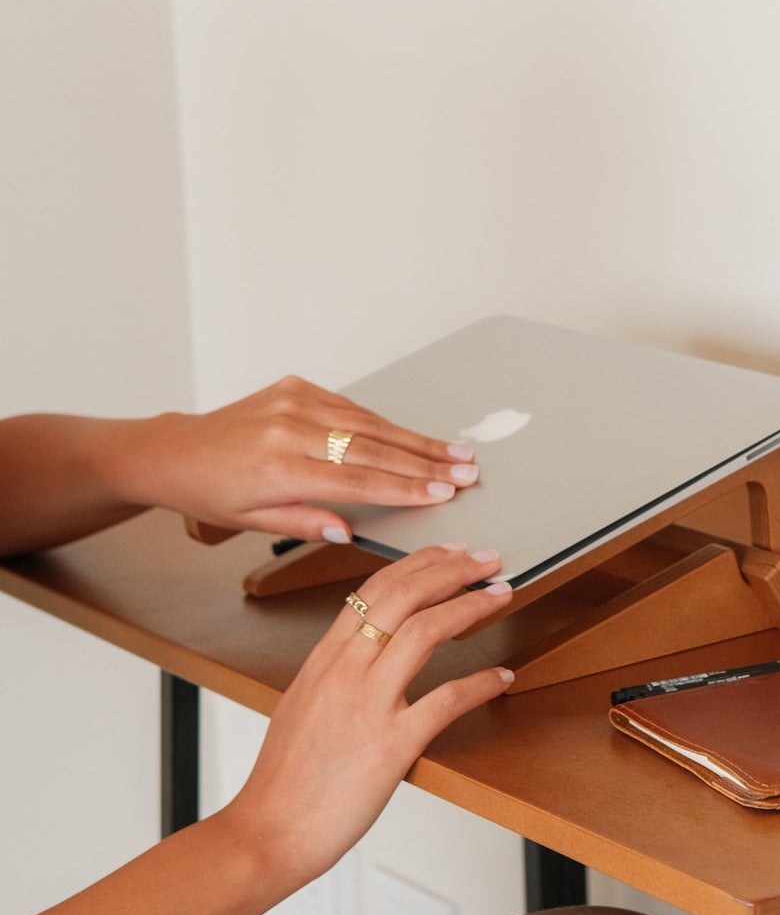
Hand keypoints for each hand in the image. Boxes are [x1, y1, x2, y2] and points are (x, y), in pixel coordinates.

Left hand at [110, 375, 479, 542]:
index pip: (357, 479)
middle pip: (372, 446)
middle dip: (425, 460)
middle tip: (467, 470)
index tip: (443, 493)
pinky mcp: (295, 386)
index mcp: (279, 468)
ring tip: (453, 452)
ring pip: (367, 422)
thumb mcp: (254, 523)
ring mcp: (294, 401)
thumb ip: (306, 523)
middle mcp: (289, 428)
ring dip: (414, 438)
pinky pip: (350, 407)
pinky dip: (383, 422)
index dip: (405, 487)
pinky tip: (412, 435)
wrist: (178, 451)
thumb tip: (352, 528)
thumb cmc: (212, 493)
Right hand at [228, 544, 513, 891]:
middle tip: (484, 559)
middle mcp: (343, 674)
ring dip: (470, 606)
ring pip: (425, 632)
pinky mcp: (390, 746)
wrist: (268, 833)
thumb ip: (331, 676)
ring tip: (499, 595)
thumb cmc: (283, 782)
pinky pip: (446, 701)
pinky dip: (480, 684)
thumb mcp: (299, 708)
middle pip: (402, 597)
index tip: (445, 553)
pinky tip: (501, 677)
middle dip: (450, 569)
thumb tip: (359, 656)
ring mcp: (366, 707)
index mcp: (321, 662)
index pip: (371, 591)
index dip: (416, 565)